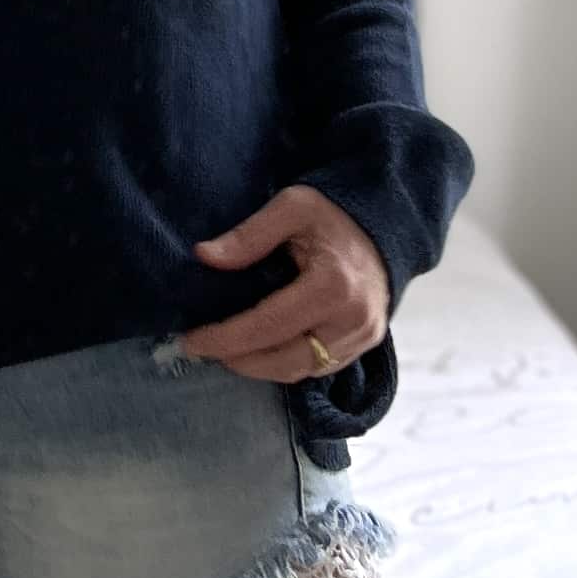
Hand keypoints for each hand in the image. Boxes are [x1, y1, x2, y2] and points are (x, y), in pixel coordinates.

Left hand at [181, 185, 391, 381]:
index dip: (225, 338)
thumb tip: (205, 257)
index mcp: (333, 286)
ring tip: (227, 351)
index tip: (191, 340)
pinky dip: (285, 364)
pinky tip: (261, 350)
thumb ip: (249, 234)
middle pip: (284, 360)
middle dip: (238, 360)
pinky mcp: (366, 345)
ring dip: (260, 367)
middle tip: (203, 349)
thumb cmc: (334, 214)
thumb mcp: (291, 207)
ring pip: (300, 370)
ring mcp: (363, 337)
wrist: (385, 226)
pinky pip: (318, 368)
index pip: (268, 326)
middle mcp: (352, 320)